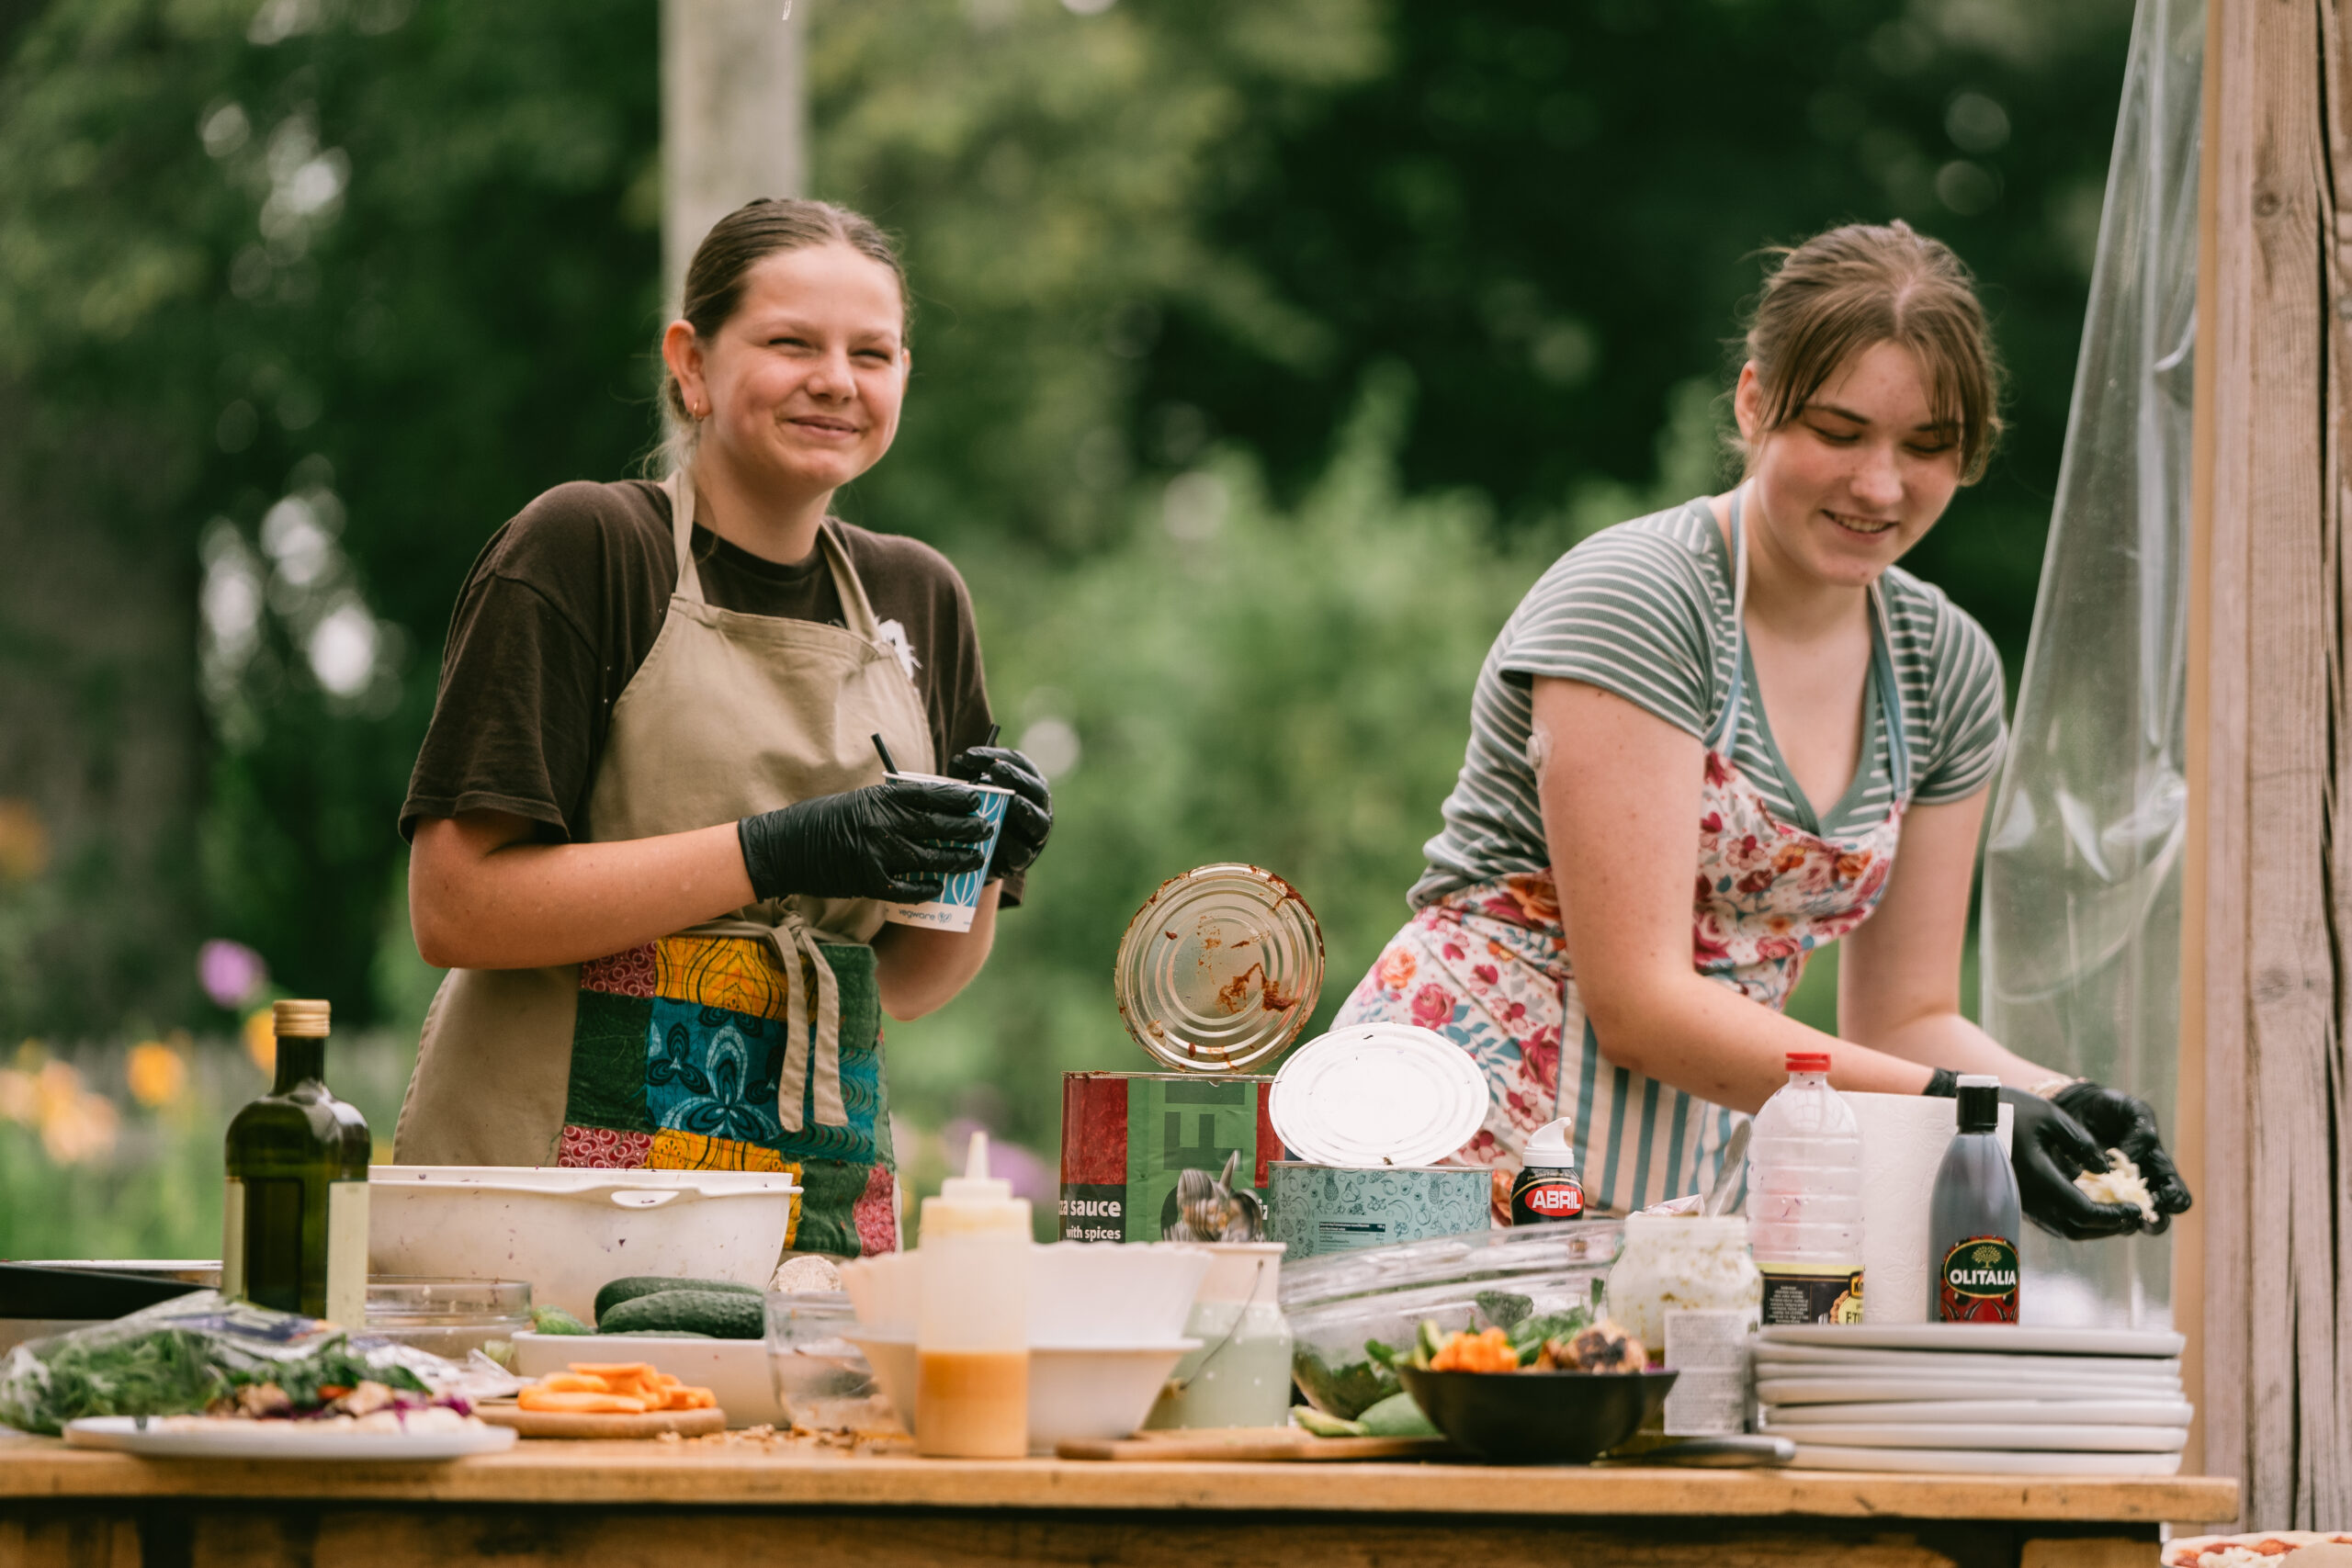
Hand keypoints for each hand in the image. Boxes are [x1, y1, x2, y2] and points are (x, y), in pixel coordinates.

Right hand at [736, 778, 988, 903]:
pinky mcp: (869, 881)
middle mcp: (882, 823)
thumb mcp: (857, 800)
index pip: (930, 794)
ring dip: (957, 860)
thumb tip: (929, 807)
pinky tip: (940, 886)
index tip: (977, 799)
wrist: (783, 848)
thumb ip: (890, 804)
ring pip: (930, 858)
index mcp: (879, 798)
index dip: (958, 797)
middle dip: (967, 829)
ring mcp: (877, 853)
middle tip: (986, 830)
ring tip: (976, 859)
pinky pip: (908, 887)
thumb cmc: (820, 820)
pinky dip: (927, 888)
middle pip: (938, 825)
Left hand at [947, 743, 1050, 878]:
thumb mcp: (977, 789)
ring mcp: (1034, 834)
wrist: (983, 851)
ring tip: (1014, 801)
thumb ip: (968, 775)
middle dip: (1017, 778)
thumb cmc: (982, 810)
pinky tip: (999, 834)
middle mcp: (1038, 806)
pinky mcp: (1023, 858)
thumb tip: (958, 763)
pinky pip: (1022, 851)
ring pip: (1038, 822)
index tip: (971, 755)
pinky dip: (1012, 843)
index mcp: (1028, 783)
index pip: (1019, 764)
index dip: (998, 756)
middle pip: (1036, 789)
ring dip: (1026, 810)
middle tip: (996, 770)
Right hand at [1923, 1074, 2143, 1239]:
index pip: (2085, 1212)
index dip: (2115, 1215)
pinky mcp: (2017, 1199)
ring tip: (2116, 1214)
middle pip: (2076, 1229)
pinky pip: (2051, 1219)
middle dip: (2109, 1227)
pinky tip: (2087, 1203)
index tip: (2137, 1209)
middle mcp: (2029, 1198)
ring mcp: (2021, 1202)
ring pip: (2063, 1229)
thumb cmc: (2007, 1109)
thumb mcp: (2051, 1116)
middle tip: (2132, 1217)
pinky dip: (2075, 1218)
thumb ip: (2083, 1143)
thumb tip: (2104, 1170)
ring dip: (2093, 1226)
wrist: (1967, 1115)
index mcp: (2040, 1178)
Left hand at [2052, 1080, 2192, 1232]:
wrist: (2074, 1107)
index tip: (2160, 1195)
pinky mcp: (2087, 1197)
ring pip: (2126, 1223)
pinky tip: (2081, 1198)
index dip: (2175, 1201)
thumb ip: (2141, 1131)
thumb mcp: (2131, 1110)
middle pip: (2157, 1220)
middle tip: (2138, 1211)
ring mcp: (2114, 1195)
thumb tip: (2134, 1160)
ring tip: (2109, 1207)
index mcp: (2158, 1170)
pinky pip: (2094, 1215)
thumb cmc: (2108, 1108)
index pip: (2179, 1197)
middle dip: (2153, 1221)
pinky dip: (2092, 1211)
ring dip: (2121, 1219)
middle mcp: (2140, 1189)